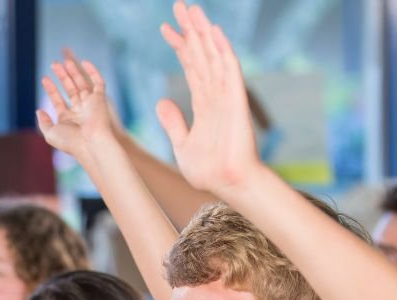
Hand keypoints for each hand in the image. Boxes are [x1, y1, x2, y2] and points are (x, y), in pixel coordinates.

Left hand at [37, 55, 118, 162]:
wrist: (91, 143)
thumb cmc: (71, 141)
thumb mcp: (50, 133)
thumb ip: (43, 122)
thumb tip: (39, 111)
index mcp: (68, 119)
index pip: (58, 101)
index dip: (51, 89)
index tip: (44, 79)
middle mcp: (79, 111)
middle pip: (70, 89)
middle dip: (62, 77)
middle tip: (54, 64)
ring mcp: (90, 105)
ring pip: (82, 84)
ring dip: (73, 72)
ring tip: (64, 61)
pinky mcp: (100, 99)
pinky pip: (98, 83)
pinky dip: (93, 72)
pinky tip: (85, 62)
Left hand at [156, 2, 260, 195]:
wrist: (228, 184)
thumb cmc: (209, 171)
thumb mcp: (182, 145)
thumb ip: (173, 122)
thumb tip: (161, 102)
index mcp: (203, 104)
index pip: (191, 67)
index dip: (180, 47)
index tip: (167, 30)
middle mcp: (215, 95)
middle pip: (201, 54)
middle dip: (190, 30)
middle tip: (179, 6)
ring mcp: (226, 96)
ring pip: (213, 55)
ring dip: (203, 32)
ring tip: (192, 9)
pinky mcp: (235, 100)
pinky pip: (229, 69)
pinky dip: (222, 49)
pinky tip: (213, 31)